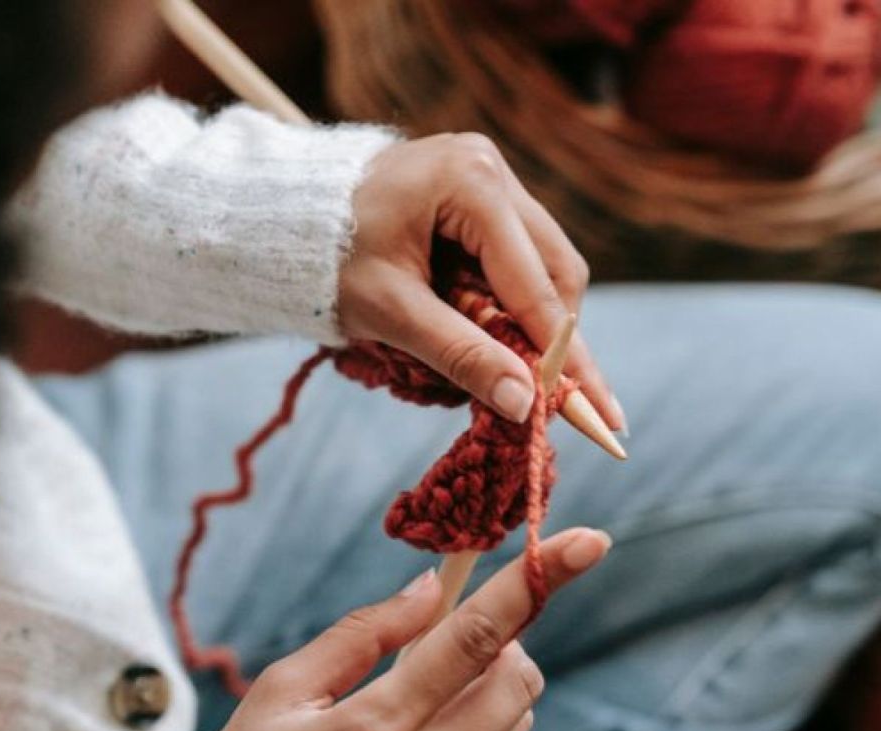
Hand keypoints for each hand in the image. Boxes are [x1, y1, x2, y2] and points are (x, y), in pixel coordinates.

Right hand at [193, 527, 611, 730]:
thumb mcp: (284, 692)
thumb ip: (365, 634)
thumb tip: (432, 586)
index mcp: (377, 727)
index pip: (477, 636)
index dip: (536, 580)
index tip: (588, 541)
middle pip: (517, 679)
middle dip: (501, 644)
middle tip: (447, 644)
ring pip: (517, 721)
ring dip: (491, 690)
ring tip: (422, 701)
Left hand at [340, 133, 622, 428]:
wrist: (282, 216)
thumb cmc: (326, 259)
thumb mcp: (391, 312)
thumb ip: (460, 355)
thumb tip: (526, 405)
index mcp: (472, 183)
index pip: (535, 285)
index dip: (566, 355)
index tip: (598, 411)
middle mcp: (491, 168)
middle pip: (556, 270)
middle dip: (556, 340)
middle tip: (564, 403)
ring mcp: (489, 175)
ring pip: (544, 264)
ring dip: (533, 321)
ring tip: (515, 370)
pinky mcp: (479, 192)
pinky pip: (517, 256)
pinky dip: (510, 301)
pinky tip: (493, 334)